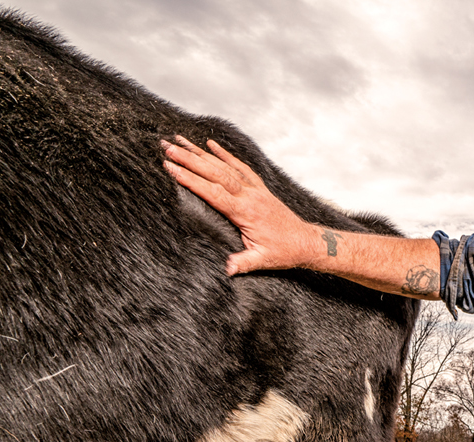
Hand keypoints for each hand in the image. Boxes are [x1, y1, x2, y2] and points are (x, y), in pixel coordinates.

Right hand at [161, 136, 318, 275]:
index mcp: (246, 212)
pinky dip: (224, 154)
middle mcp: (249, 195)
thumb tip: (227, 269)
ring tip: (178, 140)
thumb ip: (243, 262)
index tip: (170, 167)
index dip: (191, 180)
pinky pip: (240, 166)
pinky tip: (210, 144)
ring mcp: (255, 189)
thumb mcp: (262, 260)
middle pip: (215, 173)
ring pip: (225, 166)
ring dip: (200, 153)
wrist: (307, 242)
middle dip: (189, 159)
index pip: (213, 192)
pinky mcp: (259, 187)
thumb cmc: (284, 252)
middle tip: (166, 147)